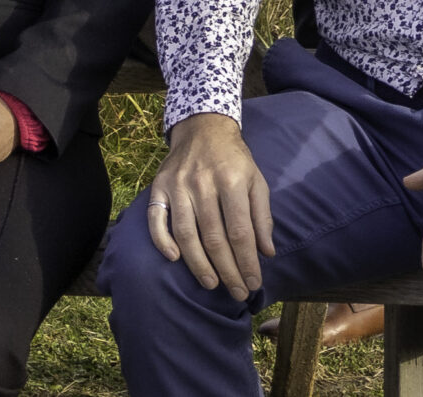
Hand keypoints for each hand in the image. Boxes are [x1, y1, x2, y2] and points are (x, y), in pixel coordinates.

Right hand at [148, 111, 273, 300]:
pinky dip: (162, 240)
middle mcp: (202, 183)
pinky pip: (155, 218)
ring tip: (211, 284)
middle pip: (214, 237)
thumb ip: (261, 216)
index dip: (247, 262)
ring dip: (198, 264)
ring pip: (186, 232)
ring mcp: (177, 185)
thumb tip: (267, 253)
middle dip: (227, 270)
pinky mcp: (159, 186)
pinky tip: (174, 258)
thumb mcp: (256, 181)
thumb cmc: (234, 160)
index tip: (254, 284)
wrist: (202, 128)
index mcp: (231, 181)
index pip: (240, 231)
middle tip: (237, 293)